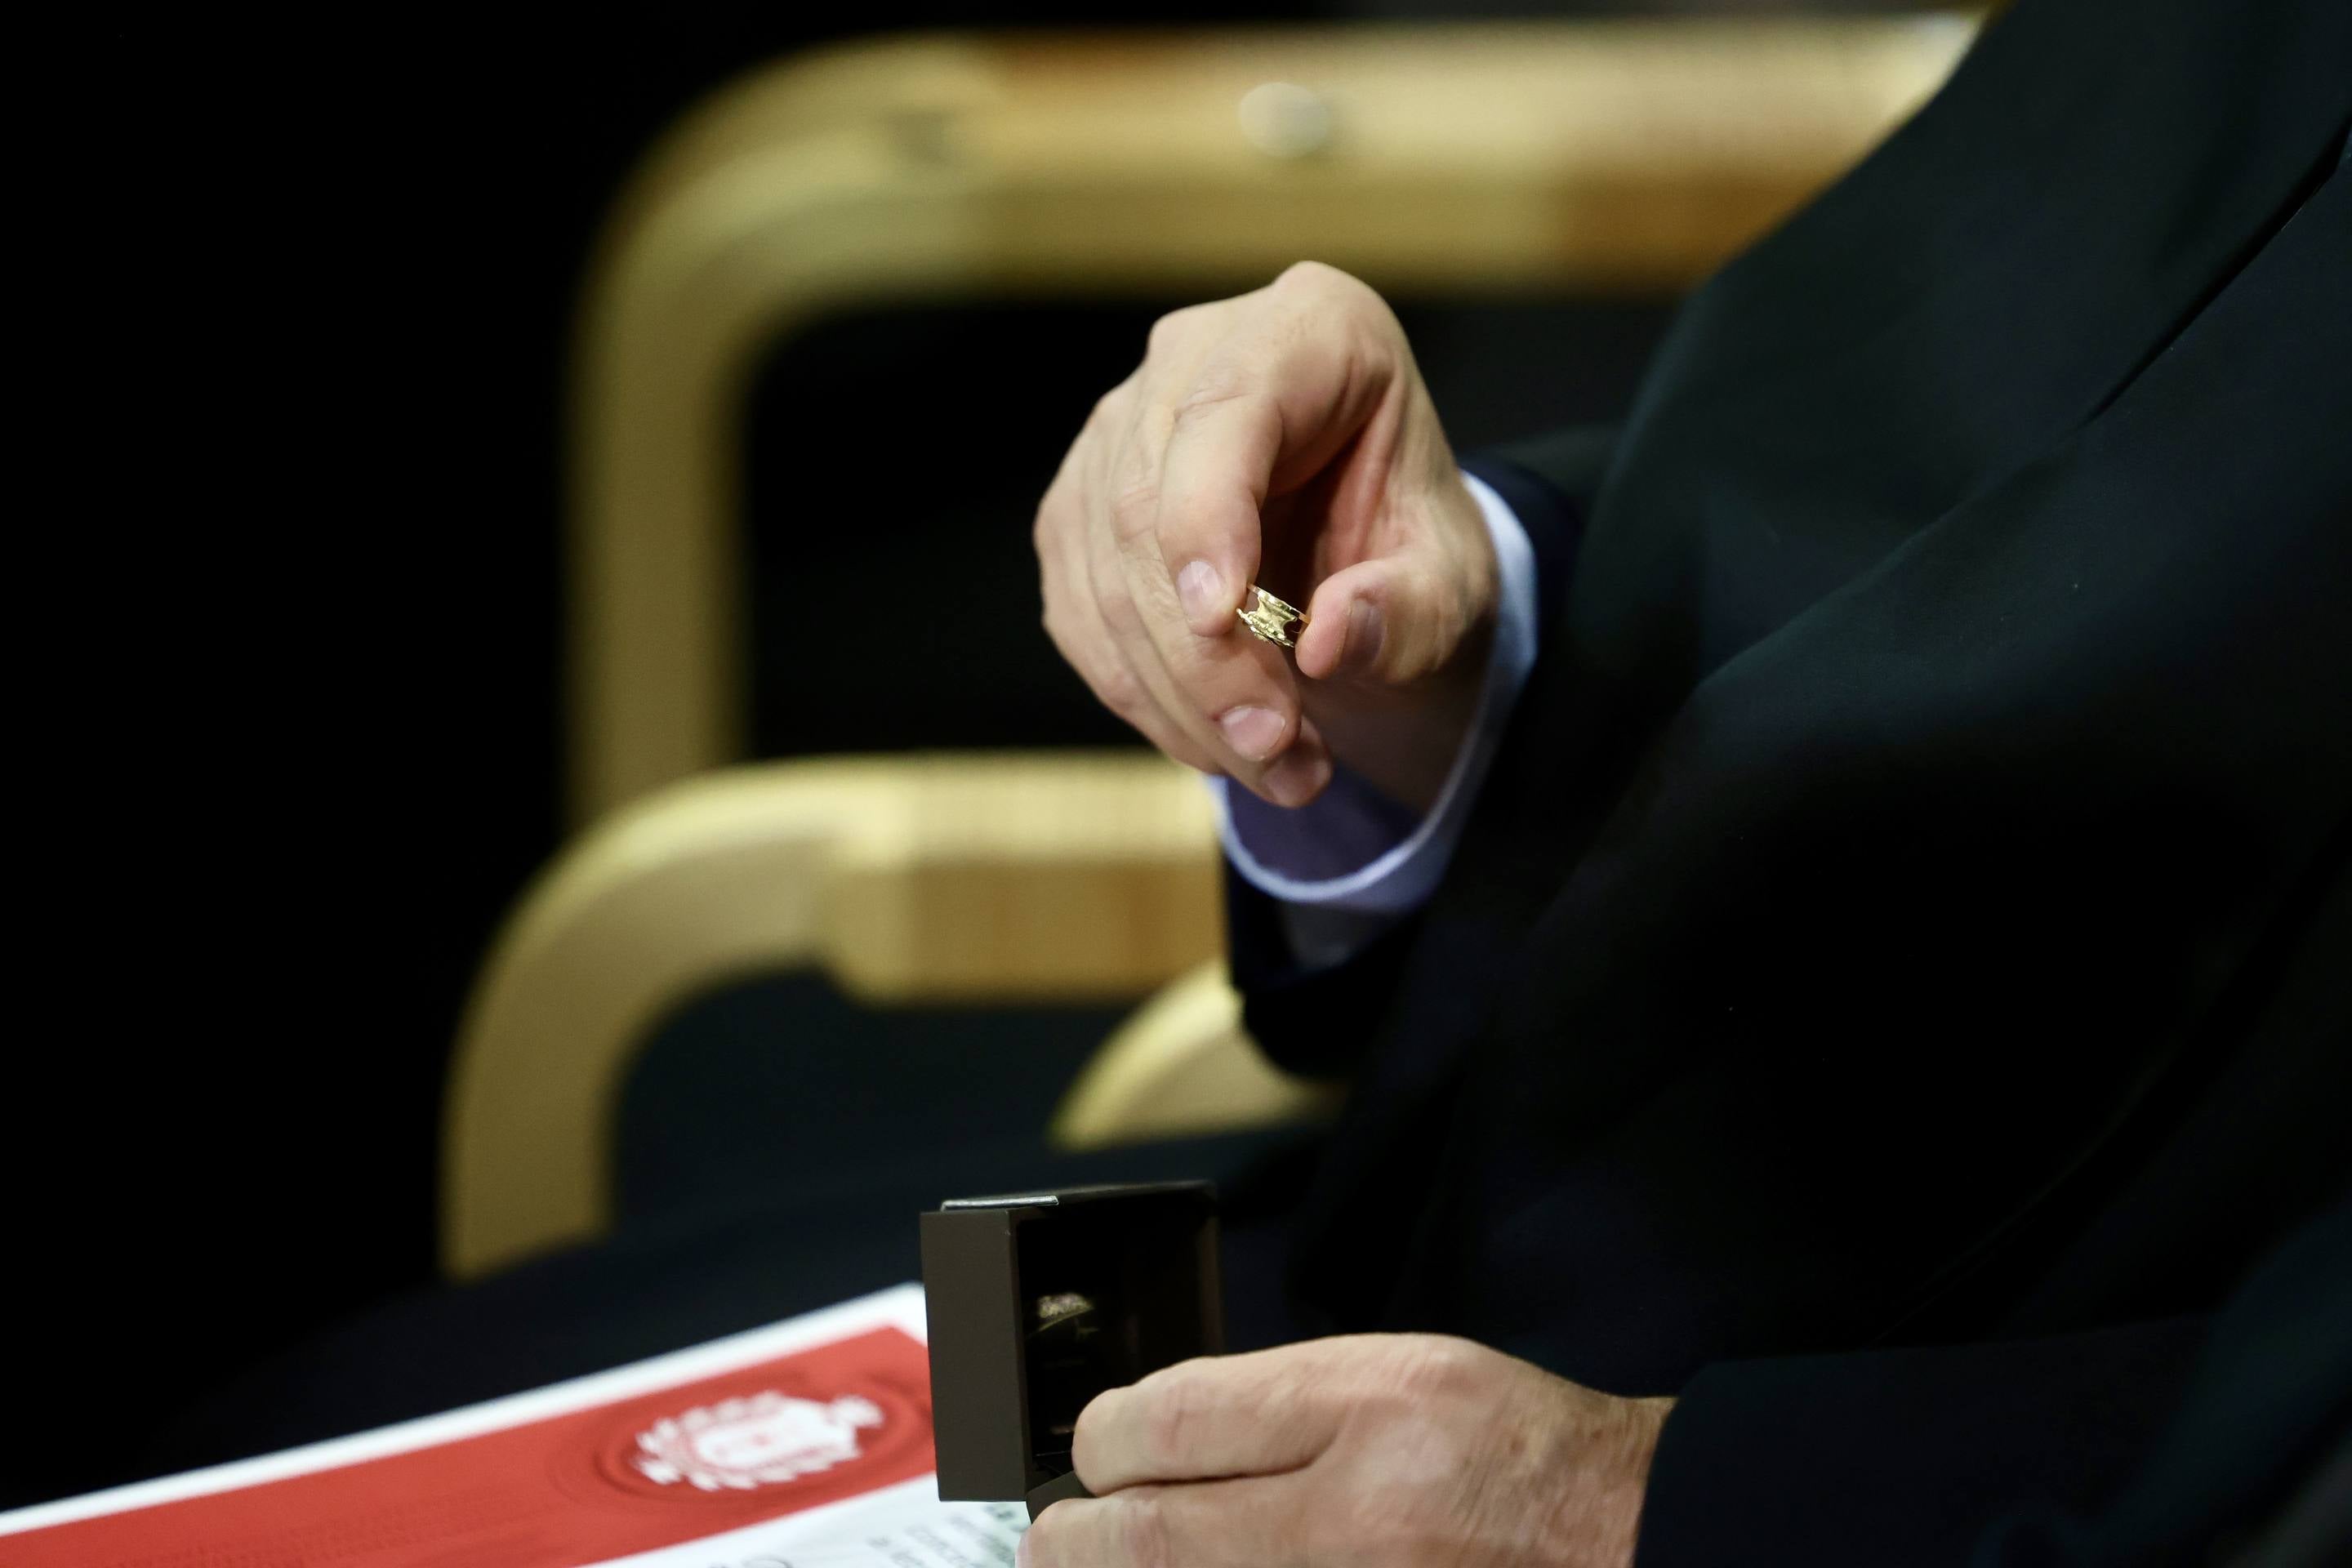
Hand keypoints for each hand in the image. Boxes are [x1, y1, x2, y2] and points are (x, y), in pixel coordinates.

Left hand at [1020, 1335, 1672, 1567]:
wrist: (1615, 1540)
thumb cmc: (1502, 1449)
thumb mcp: (1391, 1371)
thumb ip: (1266, 1399)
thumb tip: (1141, 1435)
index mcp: (1364, 1411)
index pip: (1170, 1422)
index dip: (1102, 1439)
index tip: (1095, 1450)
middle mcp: (1352, 1521)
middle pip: (1149, 1538)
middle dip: (1077, 1536)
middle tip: (1060, 1534)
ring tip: (1100, 1563)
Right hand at [1034, 262, 1499, 811]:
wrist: (1371, 576)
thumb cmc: (1416, 554)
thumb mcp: (1453, 587)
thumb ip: (1410, 609)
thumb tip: (1329, 638)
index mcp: (1311, 329)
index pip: (1228, 409)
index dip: (1208, 514)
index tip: (1219, 621)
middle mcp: (1195, 357)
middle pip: (1149, 508)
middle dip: (1204, 655)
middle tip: (1276, 749)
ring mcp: (1118, 433)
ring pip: (1105, 575)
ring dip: (1179, 696)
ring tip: (1274, 766)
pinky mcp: (1077, 512)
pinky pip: (1083, 617)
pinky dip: (1146, 696)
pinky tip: (1219, 741)